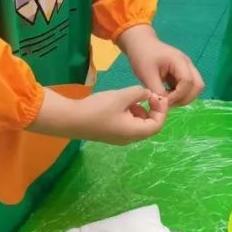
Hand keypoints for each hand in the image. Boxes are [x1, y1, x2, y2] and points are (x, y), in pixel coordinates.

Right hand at [28, 85, 168, 144]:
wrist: (70, 119)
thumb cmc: (98, 109)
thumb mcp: (122, 96)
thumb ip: (139, 93)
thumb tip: (148, 93)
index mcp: (134, 132)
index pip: (157, 125)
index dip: (161, 110)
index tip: (157, 96)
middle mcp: (129, 138)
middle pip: (149, 126)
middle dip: (152, 110)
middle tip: (149, 95)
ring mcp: (119, 137)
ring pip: (138, 124)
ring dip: (141, 110)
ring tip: (135, 96)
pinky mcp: (110, 133)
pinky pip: (128, 124)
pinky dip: (131, 113)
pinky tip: (123, 101)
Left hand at [118, 24, 203, 106]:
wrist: (141, 44)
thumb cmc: (143, 56)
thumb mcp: (147, 75)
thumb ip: (157, 90)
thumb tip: (164, 104)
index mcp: (179, 61)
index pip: (188, 82)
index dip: (178, 95)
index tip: (164, 101)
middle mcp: (187, 64)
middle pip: (198, 85)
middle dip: (185, 98)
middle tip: (168, 103)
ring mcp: (187, 68)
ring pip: (196, 87)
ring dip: (184, 97)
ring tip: (168, 100)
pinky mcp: (183, 72)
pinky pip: (189, 86)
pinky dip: (181, 94)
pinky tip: (168, 95)